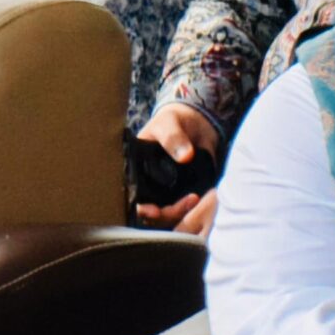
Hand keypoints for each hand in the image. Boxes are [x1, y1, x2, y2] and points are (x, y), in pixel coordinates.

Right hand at [134, 104, 220, 227]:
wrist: (196, 121)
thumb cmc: (173, 120)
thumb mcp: (169, 123)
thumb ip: (173, 137)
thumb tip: (185, 156)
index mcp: (135, 171)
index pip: (132, 197)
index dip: (141, 208)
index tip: (153, 210)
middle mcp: (149, 184)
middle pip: (152, 212)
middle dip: (165, 214)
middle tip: (186, 203)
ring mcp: (167, 190)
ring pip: (169, 214)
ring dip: (181, 213)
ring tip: (195, 199)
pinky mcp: (185, 190)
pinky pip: (187, 208)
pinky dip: (193, 209)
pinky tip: (202, 199)